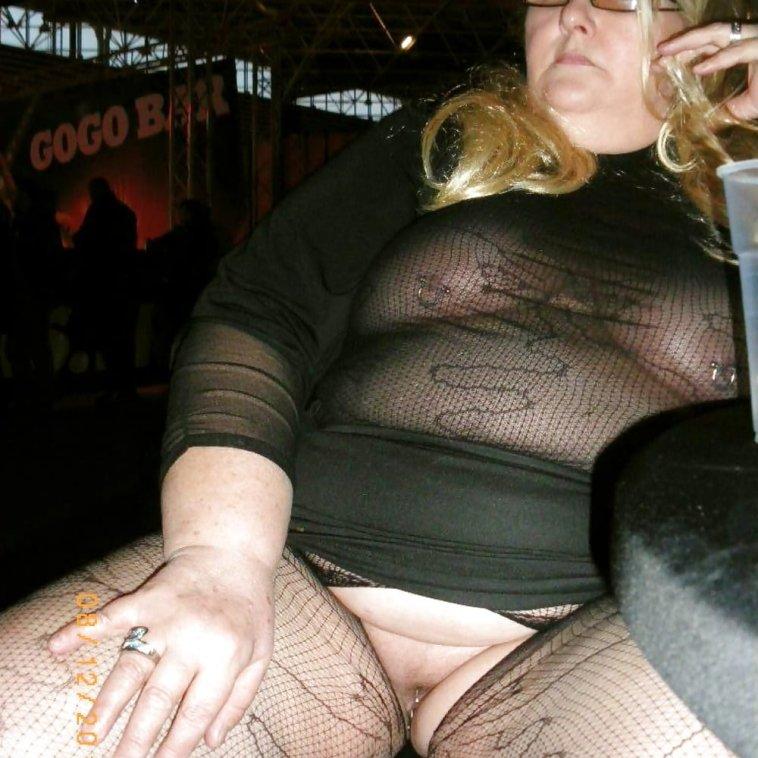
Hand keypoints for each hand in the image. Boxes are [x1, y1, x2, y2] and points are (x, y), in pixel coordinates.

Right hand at [47, 546, 274, 756]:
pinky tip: (57, 646)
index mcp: (226, 654)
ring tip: (91, 734)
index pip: (195, 711)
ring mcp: (167, 618)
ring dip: (109, 703)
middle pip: (159, 698)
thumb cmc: (248, 608)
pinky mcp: (146, 598)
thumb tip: (210, 742)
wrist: (232, 552)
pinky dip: (83, 629)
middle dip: (137, 739)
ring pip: (132, 666)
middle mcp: (194, 638)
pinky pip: (111, 615)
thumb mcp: (260, 652)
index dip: (175, 746)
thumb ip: (240, 698)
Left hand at [657, 21, 757, 120]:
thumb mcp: (748, 106)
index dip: (682, 52)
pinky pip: (740, 51)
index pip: (706, 45)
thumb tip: (705, 124)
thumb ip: (727, 112)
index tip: (658, 63)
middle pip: (707, 35)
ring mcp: (757, 40)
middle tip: (655, 56)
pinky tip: (700, 69)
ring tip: (666, 54)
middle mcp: (747, 38)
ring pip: (719, 34)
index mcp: (741, 48)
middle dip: (680, 45)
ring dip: (690, 43)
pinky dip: (719, 59)